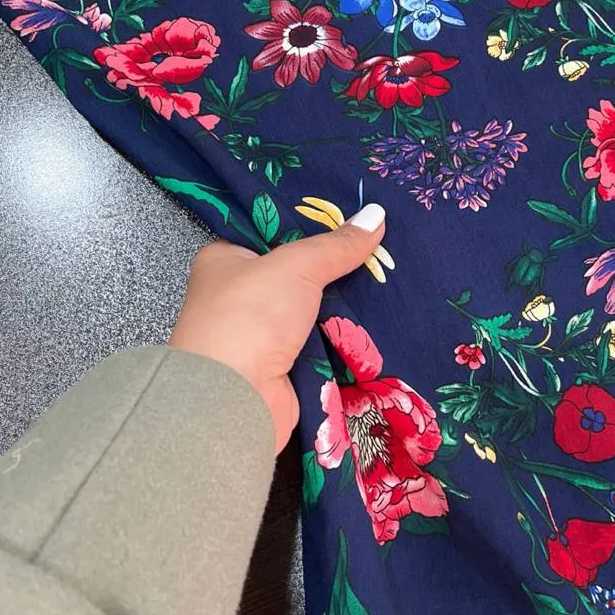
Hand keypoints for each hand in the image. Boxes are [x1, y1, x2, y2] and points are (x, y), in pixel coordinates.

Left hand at [168, 204, 385, 451]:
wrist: (234, 399)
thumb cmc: (247, 318)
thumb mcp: (295, 265)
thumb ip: (336, 244)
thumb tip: (376, 216)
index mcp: (225, 261)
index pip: (269, 234)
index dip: (307, 225)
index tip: (350, 214)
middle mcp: (238, 298)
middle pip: (296, 275)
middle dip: (333, 269)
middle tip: (380, 249)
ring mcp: (262, 336)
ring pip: (313, 313)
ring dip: (343, 308)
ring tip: (389, 281)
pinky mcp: (284, 369)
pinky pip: (322, 347)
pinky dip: (345, 341)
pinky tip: (380, 323)